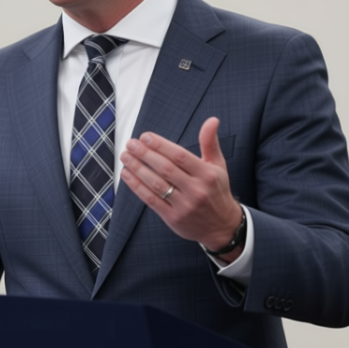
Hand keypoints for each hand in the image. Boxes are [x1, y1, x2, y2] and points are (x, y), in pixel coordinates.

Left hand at [119, 117, 243, 261]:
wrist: (222, 226)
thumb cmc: (216, 191)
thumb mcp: (218, 166)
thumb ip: (210, 143)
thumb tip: (212, 120)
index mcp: (207, 175)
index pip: (180, 156)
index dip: (160, 145)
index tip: (145, 136)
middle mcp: (196, 190)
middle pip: (165, 169)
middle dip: (145, 154)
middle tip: (131, 144)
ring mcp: (184, 205)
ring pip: (156, 184)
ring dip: (137, 169)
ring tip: (126, 156)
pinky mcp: (173, 218)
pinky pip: (151, 200)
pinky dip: (137, 187)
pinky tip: (127, 175)